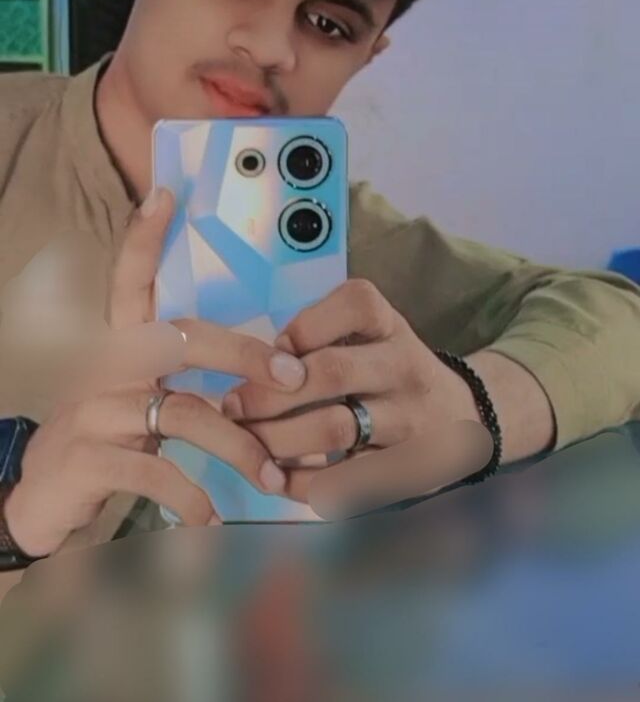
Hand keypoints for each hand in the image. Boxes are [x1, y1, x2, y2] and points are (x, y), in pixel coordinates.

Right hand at [4, 189, 307, 556]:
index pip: (129, 280)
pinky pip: (156, 471)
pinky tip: (211, 517)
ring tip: (270, 478)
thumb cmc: (111, 438)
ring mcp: (95, 410)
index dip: (144, 239)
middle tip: (293, 376)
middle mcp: (105, 367)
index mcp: (120, 346)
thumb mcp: (144, 404)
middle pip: (181, 340)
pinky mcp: (89, 458)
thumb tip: (272, 389)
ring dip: (238, 447)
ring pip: (185, 414)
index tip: (166, 195)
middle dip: (245, 355)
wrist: (40, 497)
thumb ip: (192, 389)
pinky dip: (193, 496)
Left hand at [222, 280, 492, 515]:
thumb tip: (259, 363)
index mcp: (392, 327)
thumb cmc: (392, 374)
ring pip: (335, 430)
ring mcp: (411, 420)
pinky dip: (304, 485)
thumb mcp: (371, 338)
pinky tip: (278, 481)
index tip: (272, 353)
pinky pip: (350, 481)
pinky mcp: (412, 469)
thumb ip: (323, 339)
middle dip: (269, 393)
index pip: (355, 304)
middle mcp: (405, 366)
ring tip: (247, 446)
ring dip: (277, 440)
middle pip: (332, 372)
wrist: (465, 420)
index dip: (302, 327)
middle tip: (232, 407)